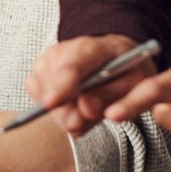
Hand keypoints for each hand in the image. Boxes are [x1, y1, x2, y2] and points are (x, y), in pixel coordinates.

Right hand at [24, 34, 154, 136]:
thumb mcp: (133, 83)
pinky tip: (72, 104)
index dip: (60, 85)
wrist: (114, 56)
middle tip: (82, 123)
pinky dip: (54, 107)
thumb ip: (110, 97)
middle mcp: (64, 51)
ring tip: (86, 106)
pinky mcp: (39, 70)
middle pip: (53, 85)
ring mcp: (48, 60)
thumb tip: (86, 110)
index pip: (72, 66)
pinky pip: (37, 95)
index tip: (51, 103)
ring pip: (43, 94)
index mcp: (92, 48)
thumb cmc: (125, 69)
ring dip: (63, 111)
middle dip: (65, 112)